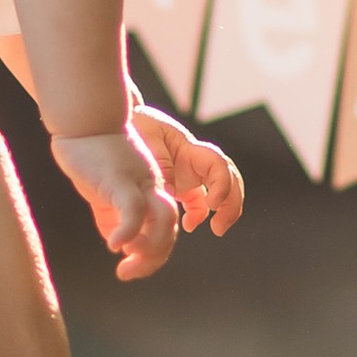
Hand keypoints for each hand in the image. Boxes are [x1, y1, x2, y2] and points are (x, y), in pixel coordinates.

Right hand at [49, 118, 181, 280]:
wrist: (82, 121)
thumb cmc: (91, 155)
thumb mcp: (106, 191)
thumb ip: (115, 216)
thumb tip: (118, 244)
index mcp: (149, 191)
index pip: (165, 229)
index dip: (152, 255)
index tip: (127, 270)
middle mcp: (151, 186)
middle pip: (169, 226)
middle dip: (153, 258)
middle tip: (127, 273)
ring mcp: (139, 181)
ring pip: (163, 219)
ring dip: (150, 247)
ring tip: (127, 261)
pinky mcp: (120, 178)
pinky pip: (133, 210)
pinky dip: (128, 232)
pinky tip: (115, 246)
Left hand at [132, 105, 242, 239]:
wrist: (123, 127)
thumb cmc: (136, 126)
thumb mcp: (146, 139)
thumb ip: (160, 165)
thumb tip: (170, 193)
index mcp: (190, 149)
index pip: (218, 165)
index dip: (223, 185)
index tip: (212, 204)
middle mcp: (196, 163)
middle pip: (230, 180)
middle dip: (233, 204)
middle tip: (220, 228)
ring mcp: (191, 175)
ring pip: (221, 192)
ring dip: (225, 212)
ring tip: (217, 230)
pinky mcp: (183, 186)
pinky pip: (200, 204)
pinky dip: (200, 217)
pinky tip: (187, 225)